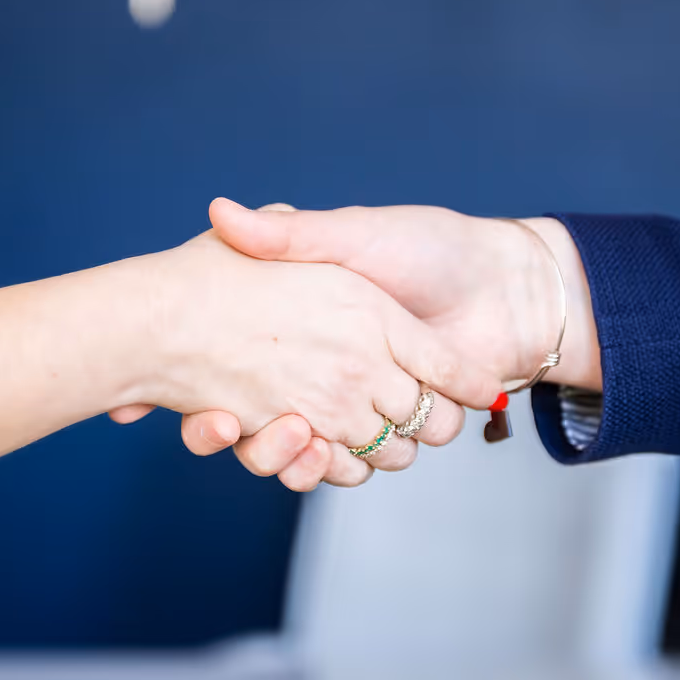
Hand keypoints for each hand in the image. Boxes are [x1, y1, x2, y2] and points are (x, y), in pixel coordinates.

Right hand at [182, 201, 600, 488]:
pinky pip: (349, 465)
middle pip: (263, 420)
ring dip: (279, 452)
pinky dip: (325, 467)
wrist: (501, 283)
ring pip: (302, 450)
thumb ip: (291, 235)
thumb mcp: (351, 235)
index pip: (241, 366)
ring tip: (263, 429)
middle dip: (239, 429)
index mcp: (314, 326)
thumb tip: (220, 212)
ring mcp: (363, 403)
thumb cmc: (427, 246)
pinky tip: (307, 448)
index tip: (178, 394)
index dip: (207, 387)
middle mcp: (333, 369)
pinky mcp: (397, 430)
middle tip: (214, 420)